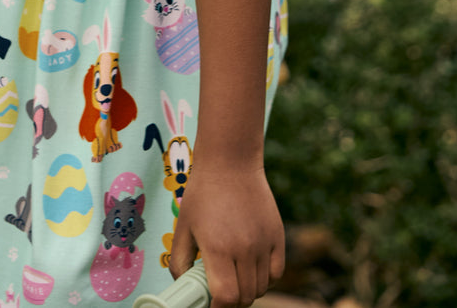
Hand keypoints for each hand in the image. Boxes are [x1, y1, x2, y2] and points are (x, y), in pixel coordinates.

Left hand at [169, 166, 283, 307]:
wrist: (230, 163)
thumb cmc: (202, 193)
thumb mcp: (183, 225)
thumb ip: (179, 260)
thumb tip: (182, 286)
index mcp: (218, 248)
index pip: (226, 298)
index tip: (211, 305)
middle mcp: (244, 248)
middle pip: (245, 297)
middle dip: (232, 302)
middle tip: (221, 293)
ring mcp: (264, 242)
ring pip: (261, 287)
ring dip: (248, 291)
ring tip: (234, 278)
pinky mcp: (278, 236)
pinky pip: (276, 272)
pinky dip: (265, 279)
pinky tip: (251, 271)